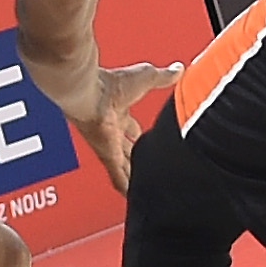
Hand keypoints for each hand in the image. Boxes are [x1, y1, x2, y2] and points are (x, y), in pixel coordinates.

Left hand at [65, 62, 184, 193]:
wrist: (87, 92)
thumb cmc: (109, 83)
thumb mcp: (145, 77)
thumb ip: (162, 76)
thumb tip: (178, 69)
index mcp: (118, 107)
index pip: (130, 123)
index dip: (137, 131)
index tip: (144, 137)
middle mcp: (110, 127)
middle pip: (125, 147)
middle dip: (134, 156)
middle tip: (144, 166)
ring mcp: (107, 143)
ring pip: (121, 163)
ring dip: (131, 174)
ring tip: (140, 187)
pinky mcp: (106, 154)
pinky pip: (116, 175)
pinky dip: (124, 186)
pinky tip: (129, 197)